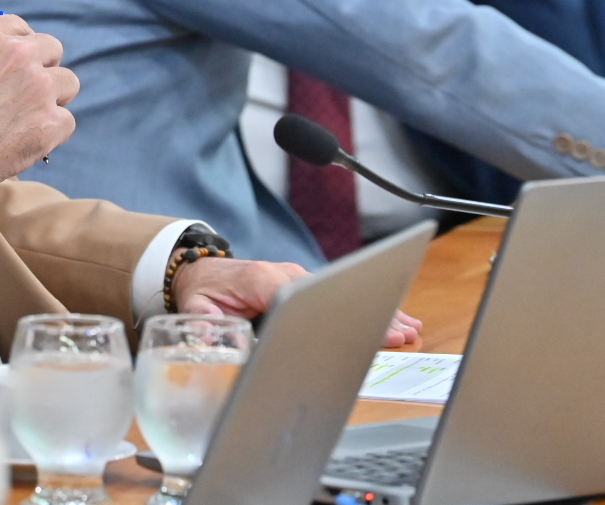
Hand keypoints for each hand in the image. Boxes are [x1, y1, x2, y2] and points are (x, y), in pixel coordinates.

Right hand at [0, 14, 78, 194]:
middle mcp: (17, 53)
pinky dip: (52, 132)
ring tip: (26, 119)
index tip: (15, 65)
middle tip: (25, 93)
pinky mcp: (52, 120)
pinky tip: (28, 140)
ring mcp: (39, 86)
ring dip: (53, 99)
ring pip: (68, 83)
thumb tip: (14, 61)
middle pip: (52, 48)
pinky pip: (67, 120)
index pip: (20, 27)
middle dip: (43, 68)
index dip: (20, 48)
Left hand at [171, 256, 422, 346]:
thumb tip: (212, 334)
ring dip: (373, 310)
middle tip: (400, 333)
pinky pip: (336, 293)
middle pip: (333, 293)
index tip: (359, 327)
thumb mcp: (196, 306)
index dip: (334, 312)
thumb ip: (204, 321)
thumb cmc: (203, 290)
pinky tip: (390, 317)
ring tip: (408, 327)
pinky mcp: (302, 281)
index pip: (305, 295)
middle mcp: (285, 273)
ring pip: (340, 292)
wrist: (200, 271)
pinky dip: (363, 305)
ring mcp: (297, 275)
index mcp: (263, 280)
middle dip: (367, 313)